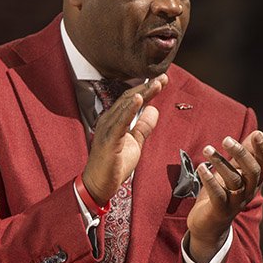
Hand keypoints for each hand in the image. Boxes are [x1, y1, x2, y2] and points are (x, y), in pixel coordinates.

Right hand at [82, 74, 167, 205]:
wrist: (99, 185)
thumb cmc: (114, 164)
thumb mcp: (135, 142)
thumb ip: (143, 126)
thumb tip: (154, 109)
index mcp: (115, 120)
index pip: (132, 99)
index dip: (147, 89)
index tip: (162, 80)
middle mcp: (109, 120)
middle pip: (129, 98)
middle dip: (147, 87)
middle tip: (163, 77)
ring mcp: (107, 128)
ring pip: (126, 106)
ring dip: (142, 93)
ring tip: (156, 84)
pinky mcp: (109, 139)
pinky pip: (120, 121)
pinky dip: (130, 108)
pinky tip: (139, 99)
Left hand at [186, 130, 262, 262]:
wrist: (209, 225)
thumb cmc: (223, 192)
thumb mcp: (235, 172)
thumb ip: (245, 154)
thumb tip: (258, 133)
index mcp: (254, 181)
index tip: (257, 134)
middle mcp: (249, 192)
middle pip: (252, 172)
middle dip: (241, 154)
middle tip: (226, 139)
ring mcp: (236, 202)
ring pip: (234, 181)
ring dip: (220, 163)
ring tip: (207, 149)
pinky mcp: (221, 210)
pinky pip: (218, 195)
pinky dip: (210, 180)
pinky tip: (201, 167)